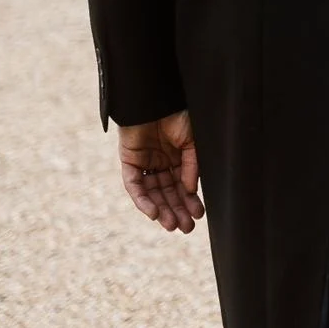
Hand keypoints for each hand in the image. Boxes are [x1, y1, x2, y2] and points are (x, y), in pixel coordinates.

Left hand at [117, 110, 203, 233]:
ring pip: (152, 193)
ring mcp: (144, 163)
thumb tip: (191, 190)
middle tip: (186, 228)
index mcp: (177, 158)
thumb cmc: (176, 115)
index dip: (190, 201)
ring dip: (162, 210)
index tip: (199, 215)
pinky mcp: (129, 161)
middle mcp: (160, 163)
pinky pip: (134, 185)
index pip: (183, 185)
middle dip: (177, 210)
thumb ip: (192, 165)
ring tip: (171, 225)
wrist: (154, 99)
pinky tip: (154, 213)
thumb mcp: (192, 141)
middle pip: (168, 193)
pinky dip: (143, 200)